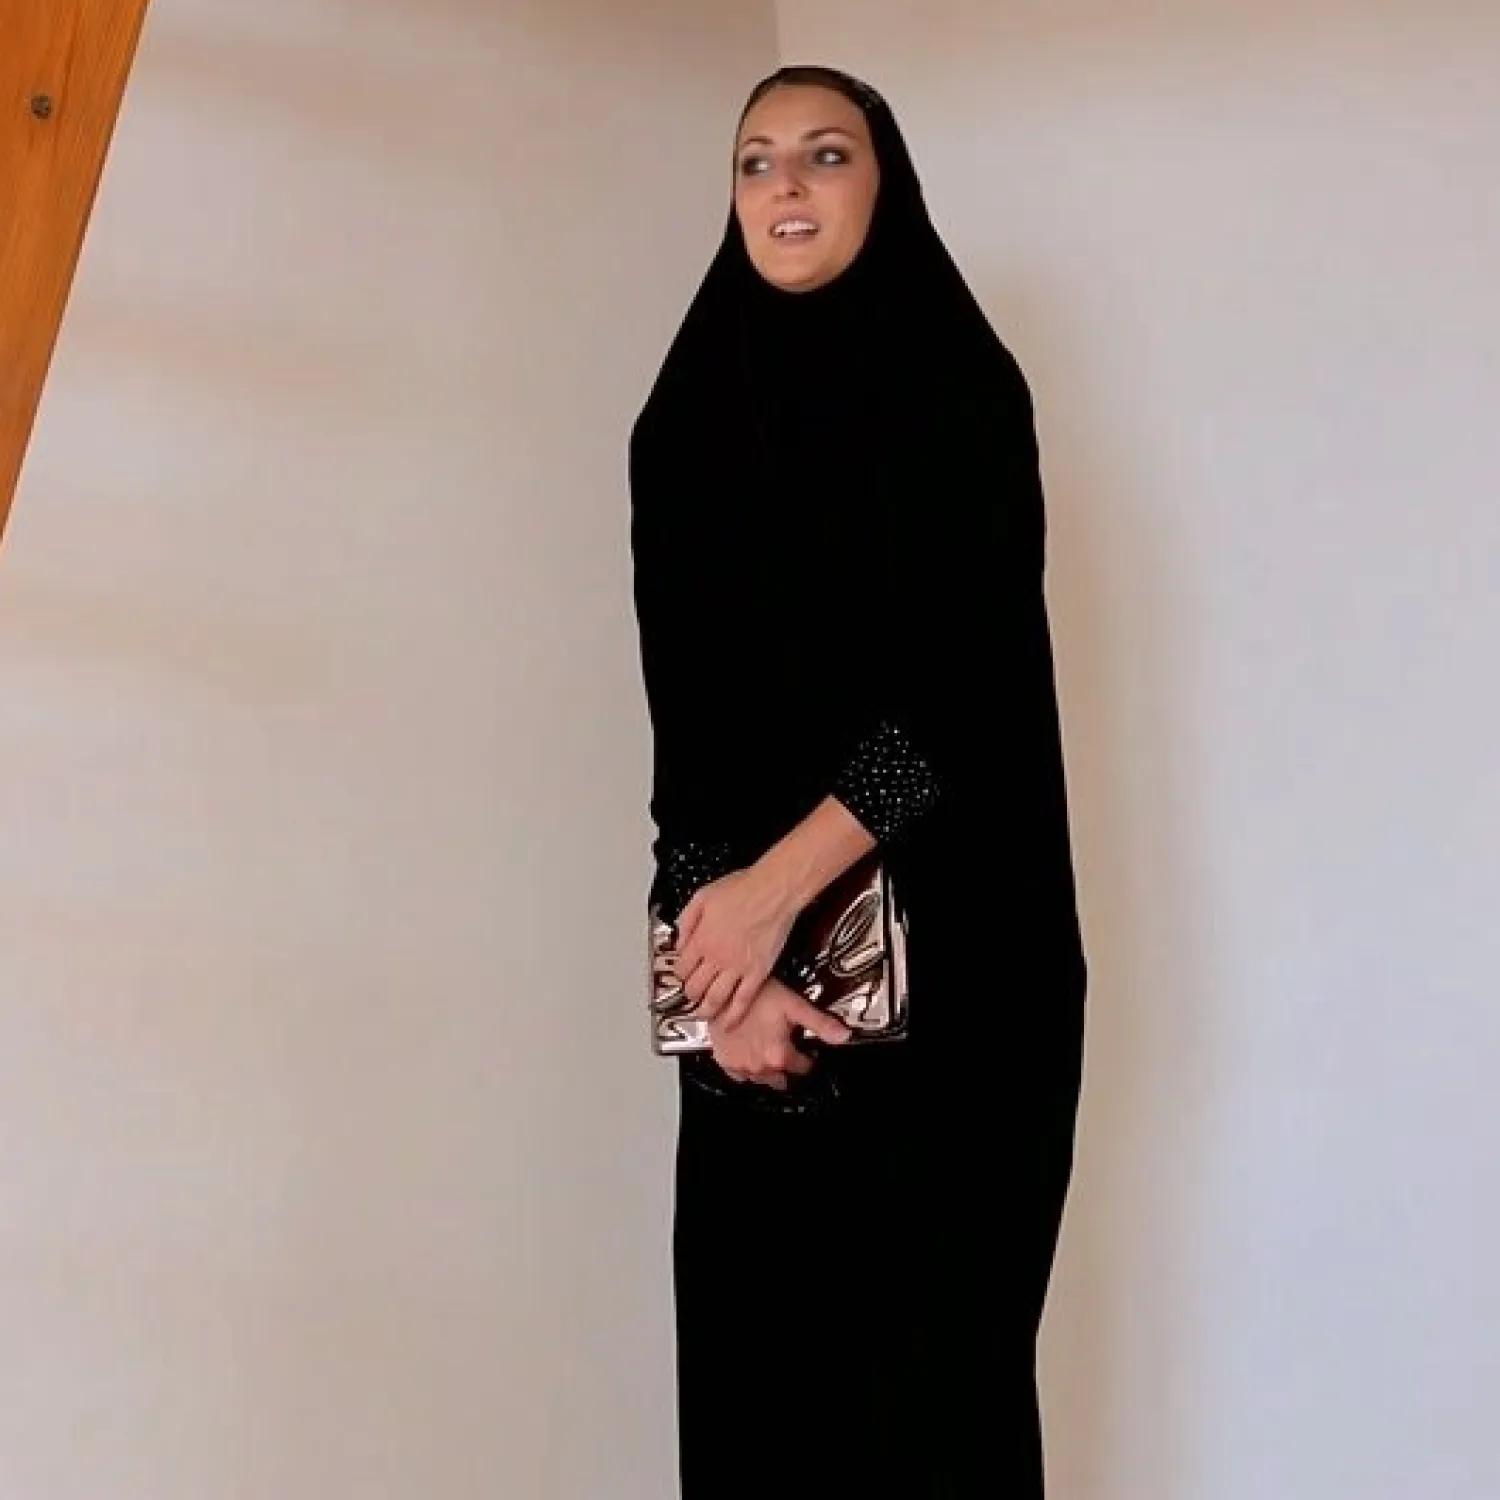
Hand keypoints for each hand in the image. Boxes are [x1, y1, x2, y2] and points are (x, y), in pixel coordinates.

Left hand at [676, 866, 797, 1027]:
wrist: (773, 890)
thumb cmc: (744, 888)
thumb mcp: (702, 896)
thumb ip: (687, 920)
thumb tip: (679, 938)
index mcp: (701, 939)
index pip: (681, 968)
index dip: (679, 974)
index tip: (681, 975)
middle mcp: (716, 957)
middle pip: (695, 987)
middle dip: (690, 995)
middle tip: (690, 997)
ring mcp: (737, 968)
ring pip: (715, 998)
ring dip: (706, 1010)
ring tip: (703, 1014)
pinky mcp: (757, 972)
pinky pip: (743, 1000)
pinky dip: (734, 1015)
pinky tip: (728, 1022)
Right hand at [709, 978, 851, 1089]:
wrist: (723, 991)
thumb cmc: (755, 995)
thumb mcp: (794, 1005)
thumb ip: (820, 1023)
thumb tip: (843, 1035)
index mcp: (779, 1055)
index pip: (803, 1068)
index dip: (809, 1059)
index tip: (808, 1052)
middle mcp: (759, 1066)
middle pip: (782, 1079)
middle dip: (787, 1067)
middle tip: (787, 1049)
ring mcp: (741, 1066)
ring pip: (761, 1080)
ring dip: (768, 1070)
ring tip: (770, 1051)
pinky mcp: (725, 1061)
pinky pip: (739, 1076)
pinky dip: (746, 1069)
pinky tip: (750, 1054)